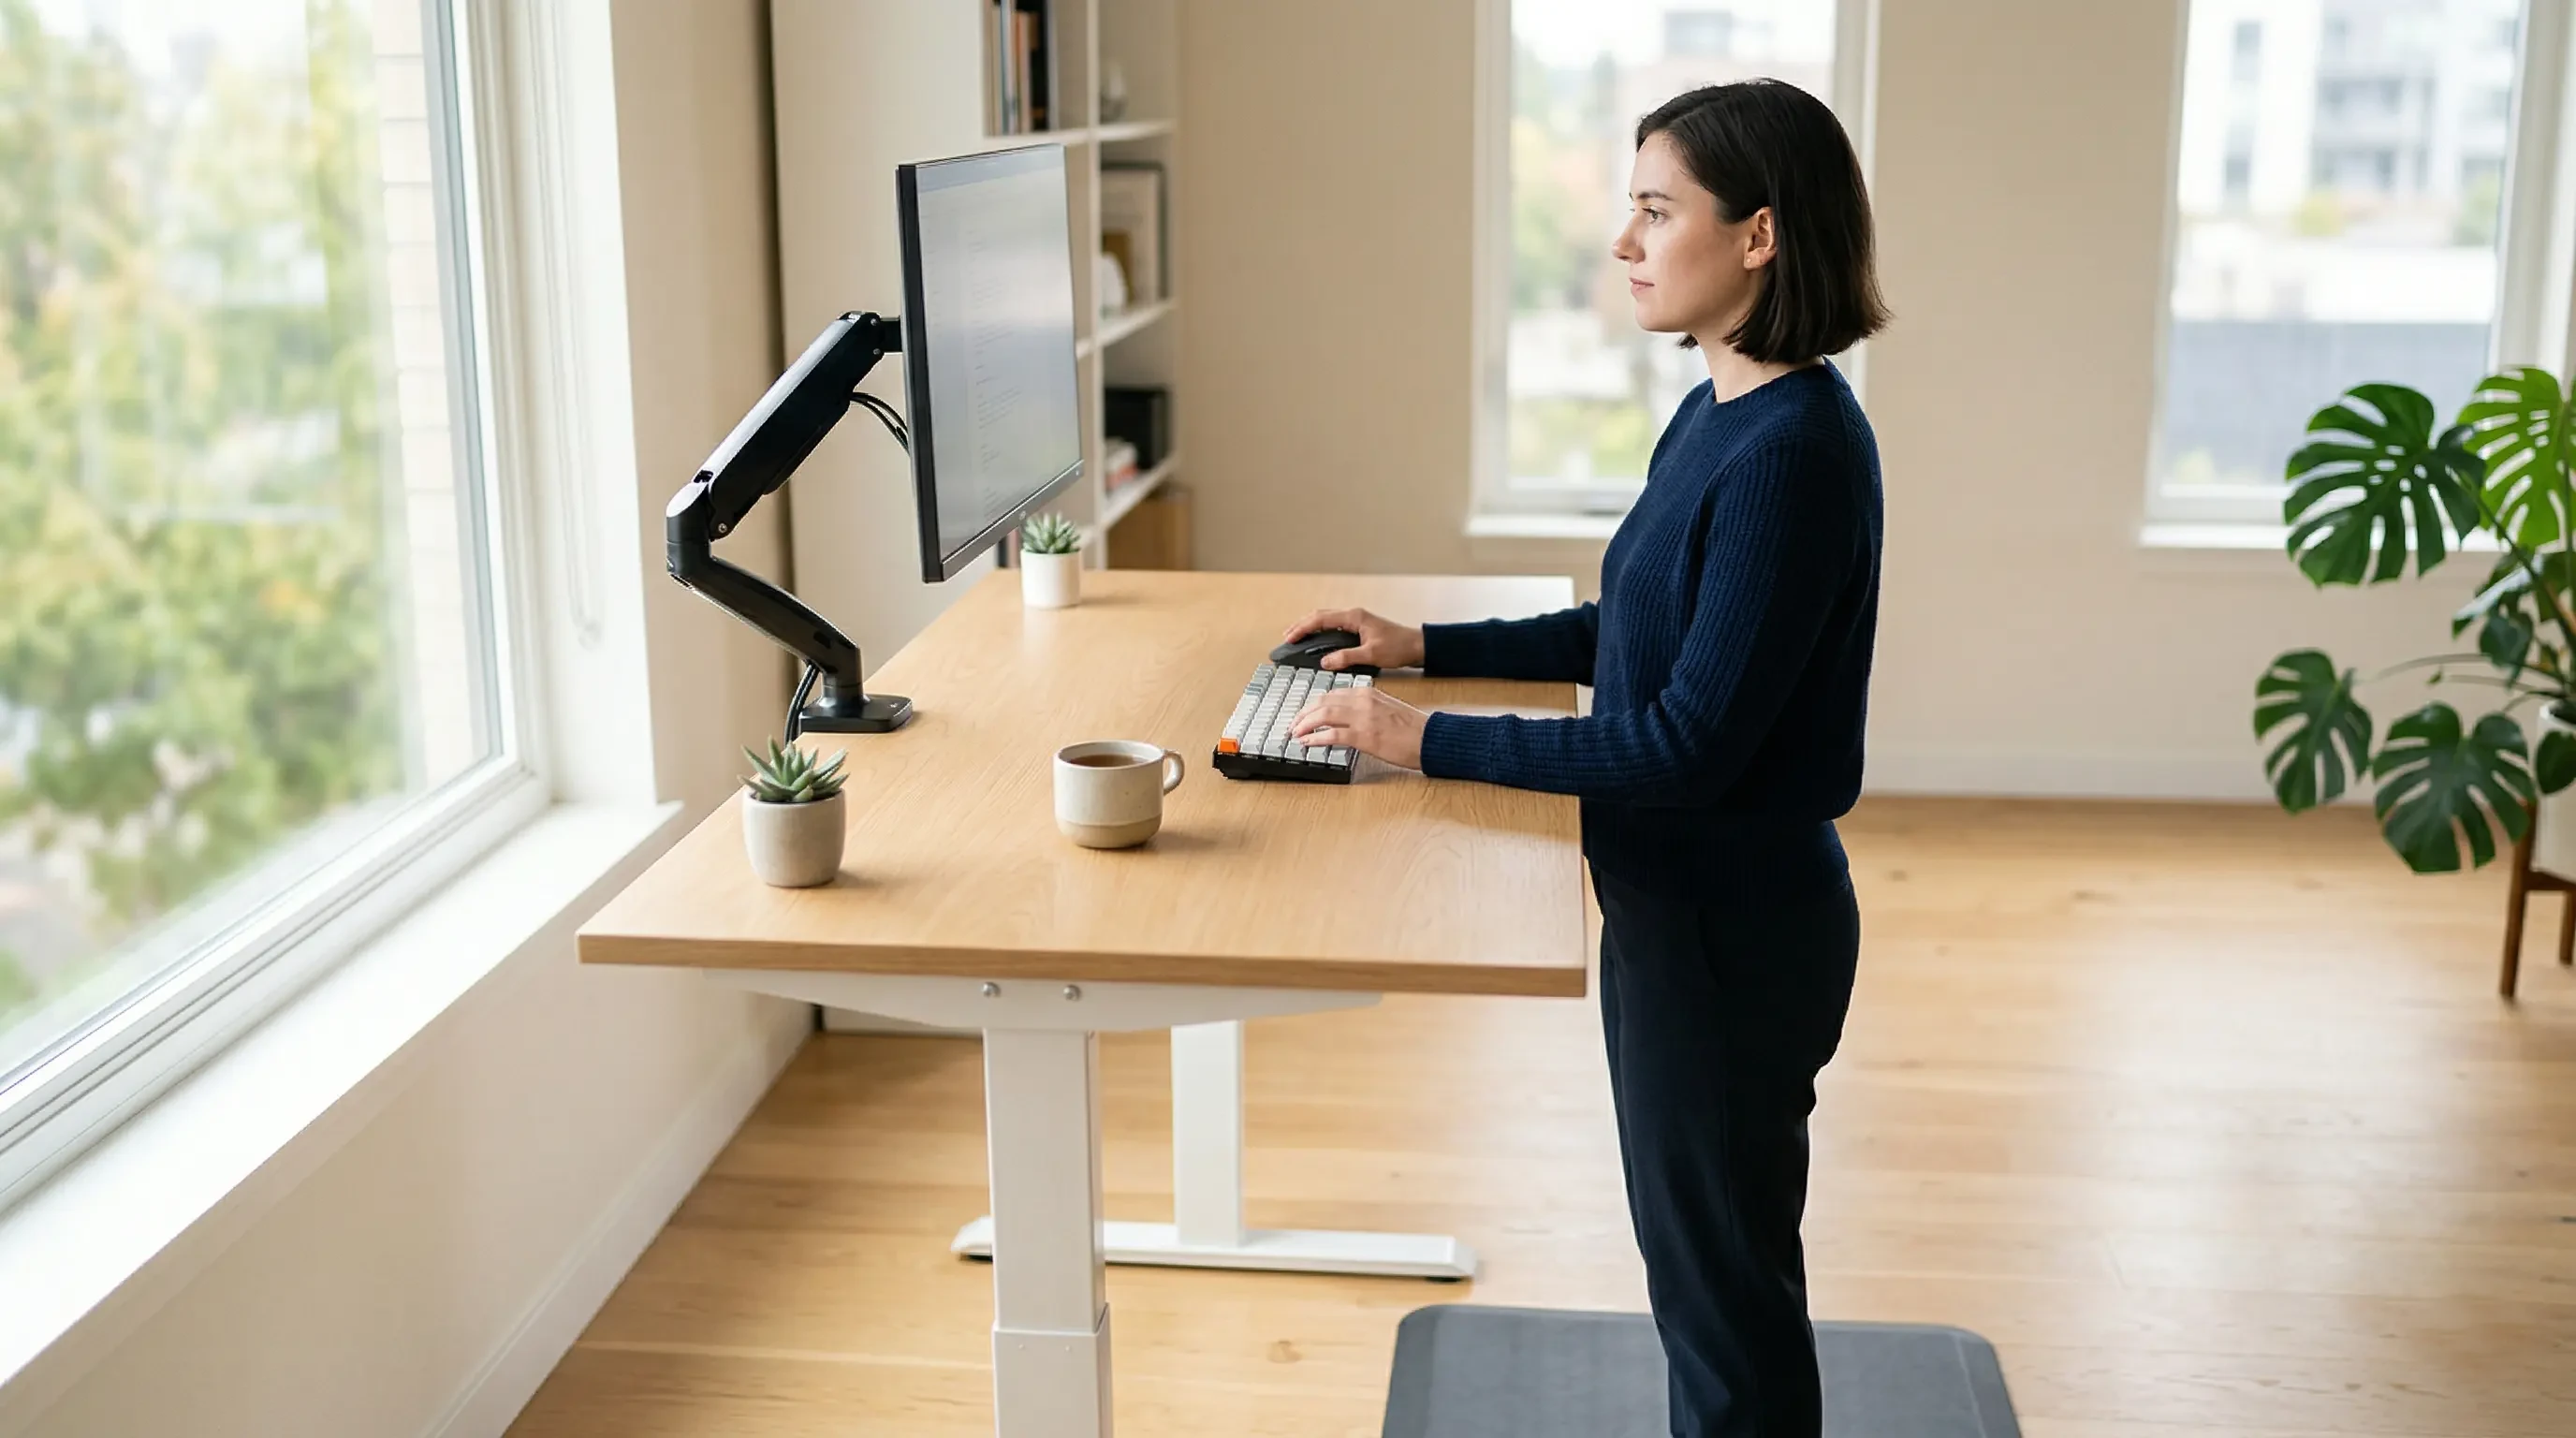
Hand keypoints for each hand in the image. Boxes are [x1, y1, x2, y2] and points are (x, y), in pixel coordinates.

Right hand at [1282, 607, 1424, 672]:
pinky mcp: (1359, 627)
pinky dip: (1321, 631)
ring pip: (1326, 619)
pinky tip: (1317, 640)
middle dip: (1302, 625)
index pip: (1321, 619)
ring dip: (1311, 626)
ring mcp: (1356, 620)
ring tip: (1297, 636)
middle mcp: (1353, 615)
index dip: (1302, 628)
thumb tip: (1325, 661)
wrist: (1417, 646)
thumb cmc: (1398, 647)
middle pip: (1320, 616)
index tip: (1290, 638)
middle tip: (1287, 636)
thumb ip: (1346, 657)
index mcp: (1354, 617)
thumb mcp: (1371, 655)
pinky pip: (1334, 626)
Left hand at [1291, 686, 1429, 770]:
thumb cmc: (1411, 727)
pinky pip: (1332, 735)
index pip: (1331, 694)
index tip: (1304, 714)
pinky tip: (1307, 743)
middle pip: (1322, 702)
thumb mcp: (1385, 708)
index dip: (1313, 705)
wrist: (1429, 738)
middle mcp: (1362, 701)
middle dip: (1303, 714)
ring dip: (1304, 725)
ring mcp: (1362, 718)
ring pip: (1323, 715)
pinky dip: (1315, 739)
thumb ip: (1364, 708)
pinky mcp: (1364, 737)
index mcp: (1367, 692)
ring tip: (1296, 734)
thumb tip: (1344, 719)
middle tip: (1294, 725)